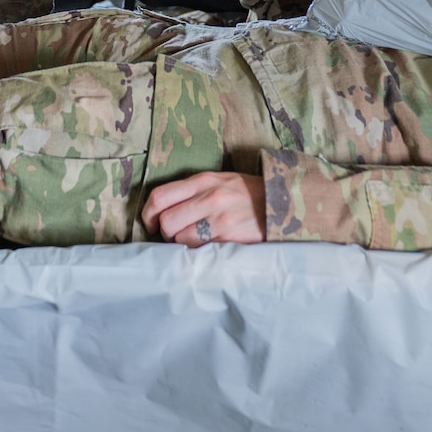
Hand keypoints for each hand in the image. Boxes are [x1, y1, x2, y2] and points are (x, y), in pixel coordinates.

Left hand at [142, 172, 264, 246]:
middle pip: (166, 220)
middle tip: (173, 235)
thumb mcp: (221, 180)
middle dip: (165, 232)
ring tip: (194, 240)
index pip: (161, 196)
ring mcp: (220, 219)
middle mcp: (210, 197)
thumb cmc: (248, 193)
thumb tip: (163, 209)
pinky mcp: (230, 238)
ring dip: (181, 244)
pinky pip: (200, 249)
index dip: (148, 213)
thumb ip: (193, 190)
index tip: (150, 223)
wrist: (283, 202)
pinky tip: (207, 246)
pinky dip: (198, 251)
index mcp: (204, 180)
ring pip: (181, 238)